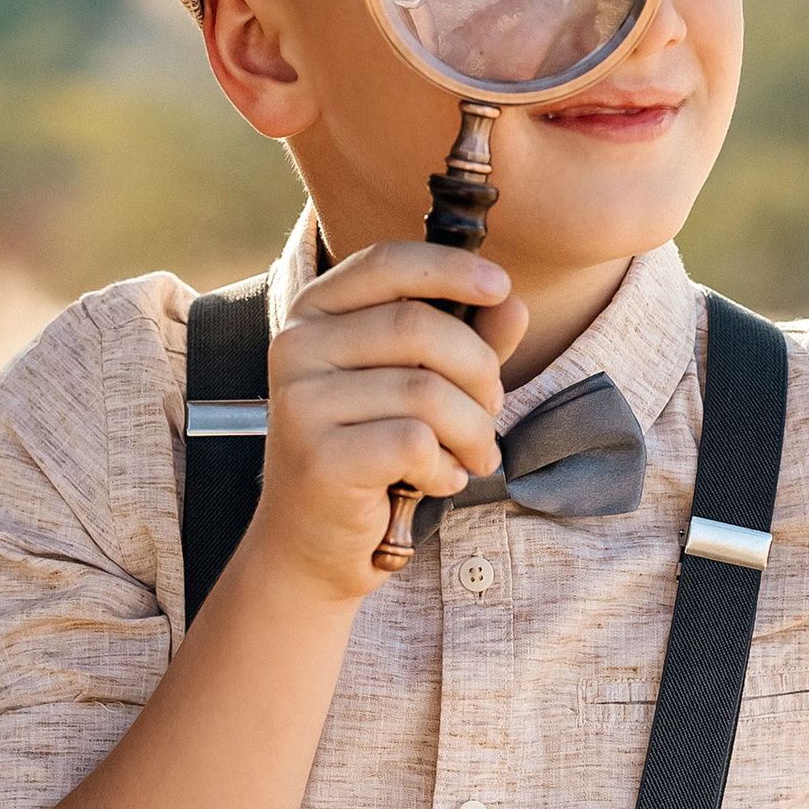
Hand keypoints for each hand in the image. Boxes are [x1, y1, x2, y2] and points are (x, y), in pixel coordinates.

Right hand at [249, 242, 531, 602]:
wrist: (311, 545)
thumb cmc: (370, 455)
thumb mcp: (419, 388)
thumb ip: (465, 341)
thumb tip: (512, 303)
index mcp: (314, 314)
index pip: (385, 263)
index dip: (449, 267)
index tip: (500, 287)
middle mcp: (296, 348)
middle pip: (420, 327)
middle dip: (479, 371)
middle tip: (491, 410)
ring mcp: (300, 402)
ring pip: (427, 391)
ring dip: (472, 430)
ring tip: (472, 455)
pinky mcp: (318, 456)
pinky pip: (415, 442)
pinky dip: (444, 466)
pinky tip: (437, 481)